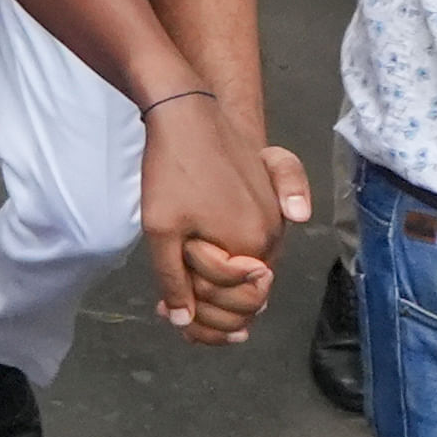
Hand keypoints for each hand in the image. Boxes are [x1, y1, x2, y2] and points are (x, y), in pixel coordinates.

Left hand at [144, 112, 297, 344]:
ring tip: (177, 290)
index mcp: (252, 245)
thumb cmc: (172, 171)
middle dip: (211, 307)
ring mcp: (275, 219)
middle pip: (251, 297)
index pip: (239, 306)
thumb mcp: (161, 230)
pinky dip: (229, 264)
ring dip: (217, 289)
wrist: (187, 115)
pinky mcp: (269, 203)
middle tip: (169, 304)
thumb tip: (184, 321)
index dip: (201, 312)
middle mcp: (273, 236)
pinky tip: (198, 267)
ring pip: (252, 275)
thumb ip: (175, 280)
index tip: (165, 303)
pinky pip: (254, 247)